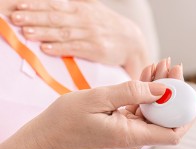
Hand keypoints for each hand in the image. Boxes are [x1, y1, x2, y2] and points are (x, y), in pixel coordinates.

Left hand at [11, 0, 149, 78]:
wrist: (131, 41)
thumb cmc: (109, 25)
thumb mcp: (94, 9)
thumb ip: (78, 3)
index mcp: (82, 9)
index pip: (55, 5)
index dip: (36, 6)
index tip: (19, 6)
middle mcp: (85, 20)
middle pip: (56, 17)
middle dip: (35, 17)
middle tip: (16, 18)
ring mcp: (91, 35)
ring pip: (63, 32)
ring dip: (43, 32)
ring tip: (26, 32)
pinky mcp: (96, 50)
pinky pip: (75, 48)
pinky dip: (60, 48)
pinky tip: (46, 49)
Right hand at [29, 58, 192, 148]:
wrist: (49, 135)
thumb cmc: (67, 118)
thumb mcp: (99, 98)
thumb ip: (132, 93)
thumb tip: (163, 90)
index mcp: (129, 137)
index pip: (172, 133)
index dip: (186, 114)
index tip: (191, 91)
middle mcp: (132, 140)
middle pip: (163, 119)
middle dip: (172, 92)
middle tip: (171, 66)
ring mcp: (127, 135)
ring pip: (151, 113)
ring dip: (157, 90)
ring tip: (158, 66)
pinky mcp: (121, 129)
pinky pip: (138, 112)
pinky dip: (143, 95)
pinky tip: (145, 76)